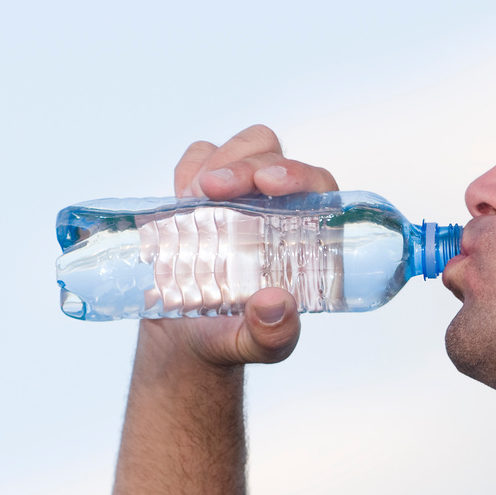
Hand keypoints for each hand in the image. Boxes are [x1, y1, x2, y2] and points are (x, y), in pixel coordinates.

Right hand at [145, 125, 338, 366]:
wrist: (183, 343)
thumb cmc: (230, 340)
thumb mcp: (255, 346)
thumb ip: (271, 335)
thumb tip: (276, 303)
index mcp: (305, 237)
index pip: (316, 188)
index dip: (299, 174)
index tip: (268, 183)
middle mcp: (276, 209)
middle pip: (274, 156)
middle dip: (245, 162)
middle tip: (211, 189)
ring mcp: (239, 198)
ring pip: (242, 148)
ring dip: (217, 159)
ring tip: (191, 198)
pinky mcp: (203, 196)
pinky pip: (200, 158)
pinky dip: (188, 167)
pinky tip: (178, 198)